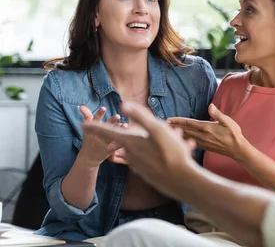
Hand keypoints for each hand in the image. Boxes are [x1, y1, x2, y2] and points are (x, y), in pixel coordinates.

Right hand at [78, 106, 121, 166]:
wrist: (89, 158)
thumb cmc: (89, 140)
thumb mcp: (86, 128)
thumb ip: (86, 116)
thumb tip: (81, 106)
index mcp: (91, 130)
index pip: (94, 121)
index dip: (98, 114)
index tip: (103, 108)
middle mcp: (97, 137)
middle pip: (104, 129)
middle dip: (110, 122)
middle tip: (117, 115)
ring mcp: (103, 145)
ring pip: (111, 137)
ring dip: (118, 131)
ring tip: (125, 125)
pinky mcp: (109, 151)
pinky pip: (117, 146)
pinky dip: (122, 141)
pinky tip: (129, 136)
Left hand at [81, 101, 197, 201]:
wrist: (181, 180)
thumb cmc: (171, 153)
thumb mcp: (158, 130)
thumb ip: (140, 116)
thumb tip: (124, 104)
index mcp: (131, 143)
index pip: (108, 132)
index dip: (95, 127)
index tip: (82, 124)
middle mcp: (131, 155)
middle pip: (125, 140)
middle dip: (133, 132)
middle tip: (142, 127)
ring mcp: (139, 165)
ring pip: (140, 149)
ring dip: (150, 141)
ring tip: (173, 136)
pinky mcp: (147, 172)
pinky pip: (148, 158)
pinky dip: (157, 152)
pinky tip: (172, 150)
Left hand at [167, 104, 249, 161]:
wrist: (237, 149)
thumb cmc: (234, 134)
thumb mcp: (228, 121)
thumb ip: (217, 114)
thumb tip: (210, 106)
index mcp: (207, 128)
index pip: (189, 123)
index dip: (178, 121)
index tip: (168, 119)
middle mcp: (202, 136)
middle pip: (184, 130)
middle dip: (173, 127)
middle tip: (162, 124)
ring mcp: (202, 142)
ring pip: (186, 137)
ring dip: (176, 134)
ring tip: (167, 131)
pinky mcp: (204, 147)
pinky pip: (190, 143)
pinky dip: (183, 140)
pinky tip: (178, 140)